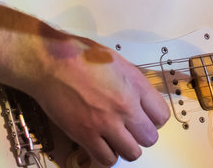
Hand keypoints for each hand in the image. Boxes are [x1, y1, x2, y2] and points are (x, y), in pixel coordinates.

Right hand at [29, 32, 169, 167]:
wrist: (51, 63)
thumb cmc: (81, 55)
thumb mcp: (118, 61)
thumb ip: (133, 83)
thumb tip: (140, 98)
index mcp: (136, 85)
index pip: (162, 115)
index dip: (154, 118)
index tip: (144, 116)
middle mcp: (126, 106)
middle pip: (150, 138)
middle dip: (141, 134)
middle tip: (129, 128)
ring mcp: (106, 123)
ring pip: (132, 153)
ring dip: (125, 147)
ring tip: (115, 137)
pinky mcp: (86, 135)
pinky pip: (107, 159)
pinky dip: (107, 155)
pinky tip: (101, 144)